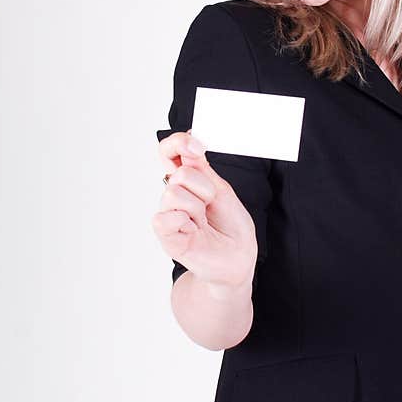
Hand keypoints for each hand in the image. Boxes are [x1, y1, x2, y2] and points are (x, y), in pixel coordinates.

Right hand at [153, 130, 257, 289]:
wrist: (238, 257)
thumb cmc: (231, 226)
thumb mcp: (222, 190)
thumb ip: (202, 170)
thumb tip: (187, 146)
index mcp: (189, 180)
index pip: (169, 152)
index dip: (178, 143)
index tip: (197, 147)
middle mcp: (175, 194)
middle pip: (180, 173)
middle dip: (205, 189)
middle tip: (211, 206)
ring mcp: (169, 214)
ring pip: (174, 193)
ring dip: (197, 208)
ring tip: (203, 222)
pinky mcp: (166, 235)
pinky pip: (163, 218)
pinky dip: (184, 222)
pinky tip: (194, 231)